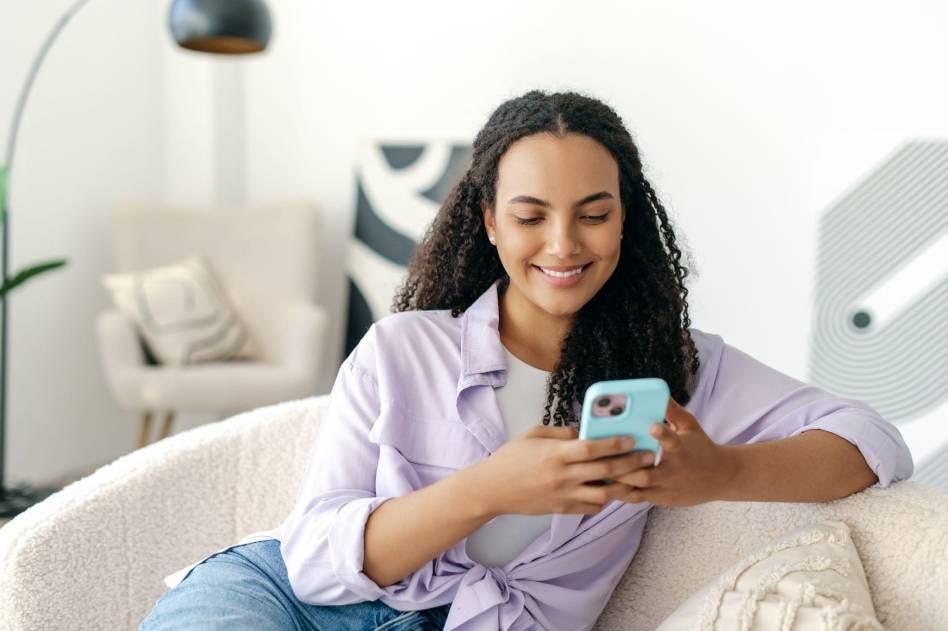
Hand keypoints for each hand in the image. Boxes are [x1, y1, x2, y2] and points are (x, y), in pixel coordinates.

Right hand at [470, 424, 654, 515]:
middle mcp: (562, 475)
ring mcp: (563, 495)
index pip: (591, 449)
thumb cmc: (510, 458)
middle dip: (630, 463)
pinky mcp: (562, 509)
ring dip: (623, 486)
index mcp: (555, 454)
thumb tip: (584, 431)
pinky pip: (591, 507)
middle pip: (604, 471)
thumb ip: (560, 432)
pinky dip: (604, 500)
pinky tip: (611, 491)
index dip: (614, 444)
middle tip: (649, 457)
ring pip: (604, 493)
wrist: (492, 489)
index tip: (632, 439)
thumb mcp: (533, 435)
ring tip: (637, 477)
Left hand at [611, 398, 737, 506]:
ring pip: (639, 489)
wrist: (720, 478)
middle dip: (625, 466)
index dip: (662, 435)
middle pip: (647, 474)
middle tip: (603, 456)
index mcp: (681, 450)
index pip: (671, 441)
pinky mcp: (663, 499)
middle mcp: (673, 471)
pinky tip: (605, 484)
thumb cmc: (700, 447)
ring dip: (618, 481)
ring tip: (598, 470)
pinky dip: (621, 492)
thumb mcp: (690, 426)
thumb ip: (672, 411)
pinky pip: (638, 498)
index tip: (651, 426)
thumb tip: (658, 392)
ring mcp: (667, 488)